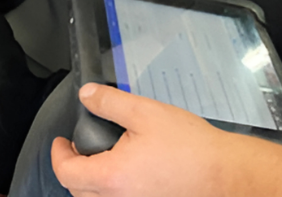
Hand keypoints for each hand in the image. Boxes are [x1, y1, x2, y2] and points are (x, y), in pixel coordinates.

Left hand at [51, 83, 234, 196]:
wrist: (223, 173)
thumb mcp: (146, 112)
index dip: (58, 154)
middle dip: (72, 169)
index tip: (61, 142)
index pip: (66, 172)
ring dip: (90, 183)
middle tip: (78, 149)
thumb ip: (110, 103)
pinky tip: (126, 174)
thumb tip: (87, 95)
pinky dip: (111, 191)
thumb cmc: (190, 147)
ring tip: (101, 161)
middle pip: (77, 191)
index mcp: (111, 177)